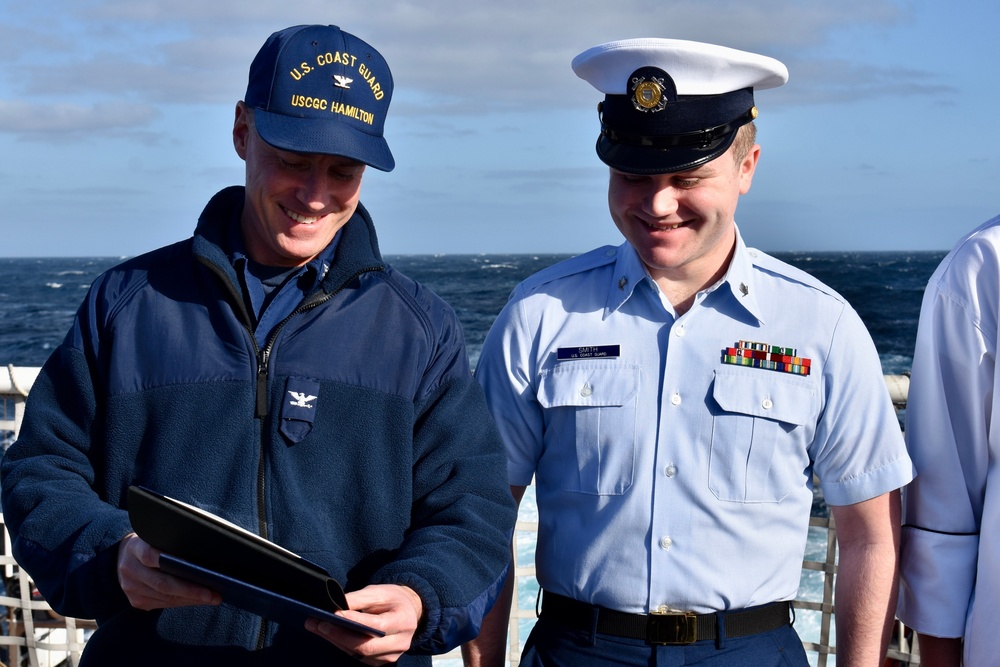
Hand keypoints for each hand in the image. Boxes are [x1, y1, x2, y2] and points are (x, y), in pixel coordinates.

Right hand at [116, 533, 221, 609]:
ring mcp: (130, 588)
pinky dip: (182, 602)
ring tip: (211, 598)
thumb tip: (202, 553)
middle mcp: (129, 569)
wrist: (123, 557)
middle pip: (162, 583)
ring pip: (164, 597)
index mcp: (134, 547)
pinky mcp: (136, 601)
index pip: (150, 555)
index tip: (194, 569)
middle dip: (190, 590)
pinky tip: (197, 600)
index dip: (172, 562)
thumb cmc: (149, 542)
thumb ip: (169, 541)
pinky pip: (163, 604)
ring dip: (190, 599)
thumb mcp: (154, 535)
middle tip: (212, 594)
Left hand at [305, 584, 422, 665]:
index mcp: (403, 621)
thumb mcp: (379, 591)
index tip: (334, 614)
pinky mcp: (380, 661)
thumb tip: (336, 607)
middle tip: (318, 623)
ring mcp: (391, 656)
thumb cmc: (392, 599)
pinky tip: (330, 635)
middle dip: (339, 635)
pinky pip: (358, 657)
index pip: (377, 625)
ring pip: (359, 654)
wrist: (407, 611)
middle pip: (366, 646)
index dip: (355, 621)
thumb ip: (359, 599)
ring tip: (317, 626)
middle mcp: (400, 643)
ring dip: (336, 641)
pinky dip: (342, 646)